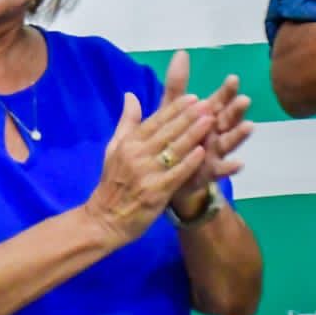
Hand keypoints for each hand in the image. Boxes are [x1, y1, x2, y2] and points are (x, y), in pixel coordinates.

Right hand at [83, 90, 213, 247]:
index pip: (155, 121)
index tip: (193, 97)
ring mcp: (147, 173)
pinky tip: (203, 151)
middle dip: (189, 117)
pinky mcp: (156, 191)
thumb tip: (130, 95)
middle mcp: (137, 155)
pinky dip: (190, 162)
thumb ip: (126, 122)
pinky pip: (176, 174)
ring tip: (211, 121)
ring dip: (194, 134)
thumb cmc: (112, 183)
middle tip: (208, 104)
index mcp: (128, 143)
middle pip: (167, 132)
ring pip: (174, 150)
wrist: (104, 219)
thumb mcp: (113, 148)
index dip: (175, 109)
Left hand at [159, 52, 251, 217]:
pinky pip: (221, 170)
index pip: (219, 100)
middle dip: (236, 110)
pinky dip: (230, 167)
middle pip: (227, 119)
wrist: (166, 171)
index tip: (233, 78)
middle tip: (244, 99)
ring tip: (250, 126)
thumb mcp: (172, 108)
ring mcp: (214, 152)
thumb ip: (177, 83)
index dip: (226, 91)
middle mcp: (215, 132)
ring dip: (239, 135)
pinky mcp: (209, 172)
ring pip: (228, 142)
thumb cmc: (174, 135)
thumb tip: (181, 52)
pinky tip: (239, 164)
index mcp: (206, 115)